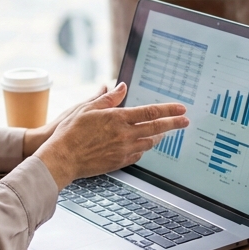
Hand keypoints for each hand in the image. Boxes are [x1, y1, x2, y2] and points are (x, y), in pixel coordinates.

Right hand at [33, 83, 188, 186]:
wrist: (62, 159)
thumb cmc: (70, 132)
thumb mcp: (87, 108)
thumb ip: (108, 98)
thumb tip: (121, 86)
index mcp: (118, 119)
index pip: (150, 112)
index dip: (168, 110)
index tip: (181, 109)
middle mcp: (124, 135)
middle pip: (157, 128)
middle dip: (174, 124)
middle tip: (186, 122)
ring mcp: (123, 151)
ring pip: (149, 143)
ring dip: (159, 137)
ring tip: (164, 133)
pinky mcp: (119, 163)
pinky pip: (138, 155)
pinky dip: (144, 148)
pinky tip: (143, 145)